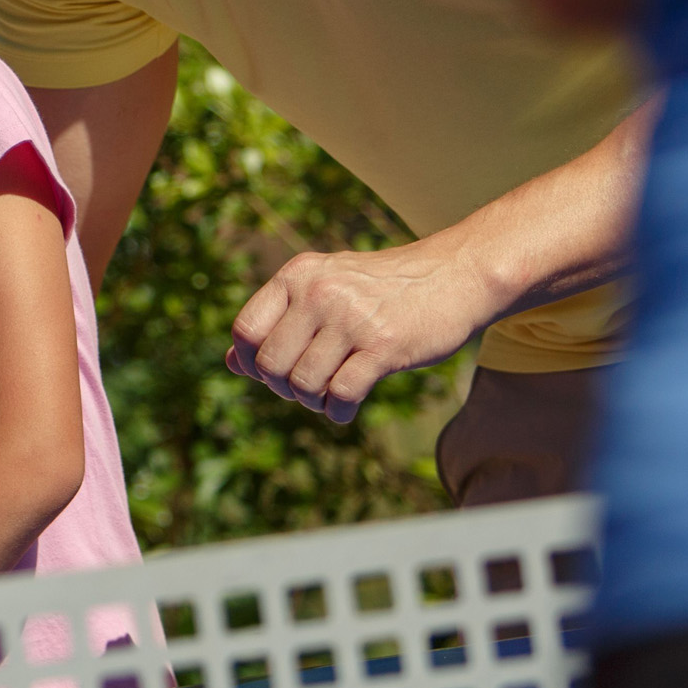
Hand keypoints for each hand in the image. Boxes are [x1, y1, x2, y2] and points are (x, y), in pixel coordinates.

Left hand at [226, 239, 499, 422]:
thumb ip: (279, 320)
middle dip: (283, 388)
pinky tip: (345, 409)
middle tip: (306, 388)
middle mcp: (320, 293)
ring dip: (312, 402)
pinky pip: (342, 395)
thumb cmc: (382, 289)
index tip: (273, 371)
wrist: (455, 275)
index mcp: (298, 275)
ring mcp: (352, 319)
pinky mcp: (385, 346)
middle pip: (271, 364)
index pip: (245, 330)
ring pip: (304, 384)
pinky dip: (338, 412)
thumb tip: (231, 363)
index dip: (251, 361)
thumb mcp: (325, 288)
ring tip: (329, 395)